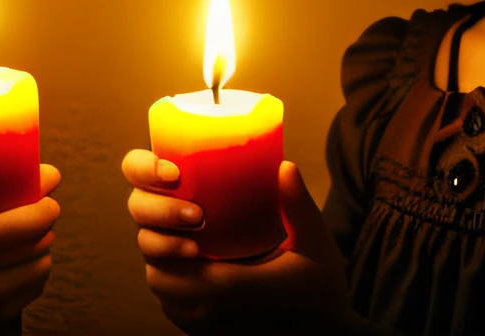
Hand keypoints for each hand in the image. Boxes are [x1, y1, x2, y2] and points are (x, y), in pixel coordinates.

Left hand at [123, 149, 367, 335]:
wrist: (326, 333)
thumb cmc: (320, 288)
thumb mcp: (315, 243)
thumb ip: (298, 206)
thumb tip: (283, 165)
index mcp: (229, 287)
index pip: (168, 263)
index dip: (164, 239)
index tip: (185, 217)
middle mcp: (210, 312)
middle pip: (159, 279)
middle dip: (163, 250)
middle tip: (186, 226)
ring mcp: (208, 328)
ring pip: (164, 297)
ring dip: (169, 270)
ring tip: (191, 245)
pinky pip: (177, 312)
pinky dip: (178, 291)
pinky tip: (200, 269)